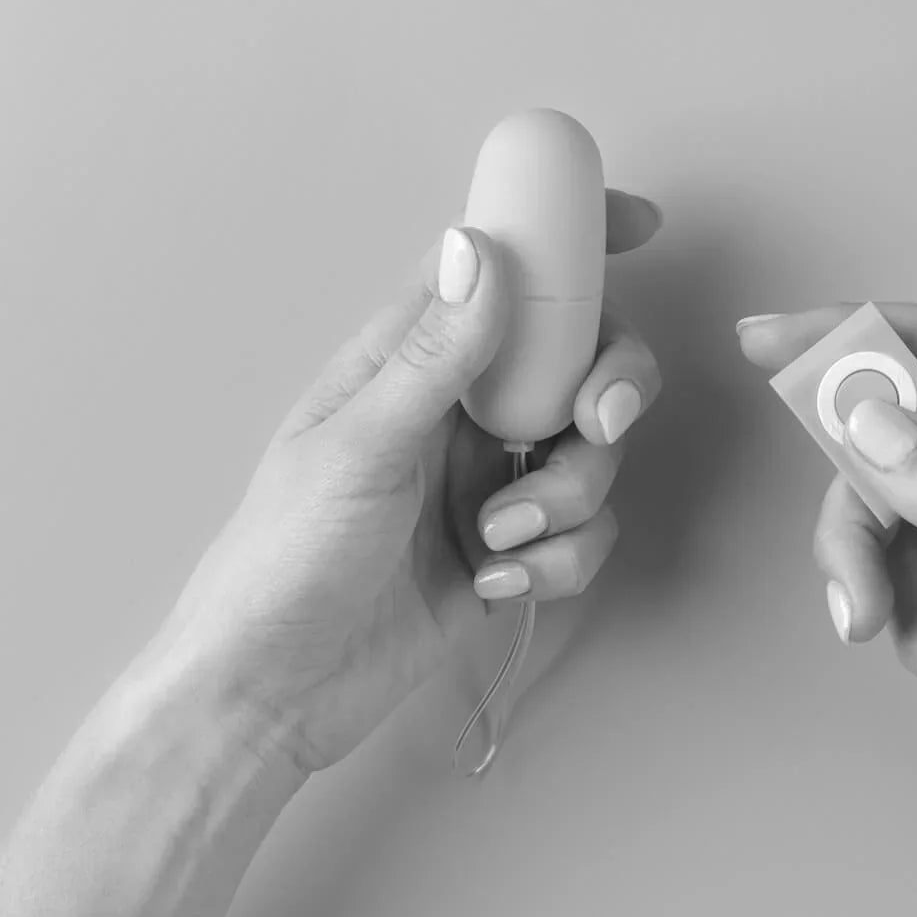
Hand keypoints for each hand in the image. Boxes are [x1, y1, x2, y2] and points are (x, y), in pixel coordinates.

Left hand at [160, 193, 662, 774]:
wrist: (274, 694)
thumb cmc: (282, 560)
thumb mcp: (357, 448)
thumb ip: (432, 352)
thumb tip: (477, 244)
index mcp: (409, 359)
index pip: (500, 266)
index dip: (569, 236)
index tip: (642, 223)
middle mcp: (458, 410)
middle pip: (577, 358)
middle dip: (609, 387)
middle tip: (596, 424)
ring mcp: (487, 481)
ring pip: (592, 452)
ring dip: (570, 497)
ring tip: (497, 537)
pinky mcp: (511, 551)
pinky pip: (585, 534)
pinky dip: (560, 559)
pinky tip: (498, 583)